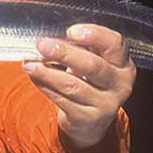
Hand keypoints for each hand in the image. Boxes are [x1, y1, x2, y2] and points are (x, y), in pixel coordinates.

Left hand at [23, 24, 135, 148]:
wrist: (91, 120)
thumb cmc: (89, 81)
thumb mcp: (92, 62)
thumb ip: (79, 48)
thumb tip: (49, 38)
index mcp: (122, 64)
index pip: (114, 44)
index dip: (94, 35)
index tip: (71, 31)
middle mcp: (120, 84)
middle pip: (92, 66)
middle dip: (64, 53)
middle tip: (42, 44)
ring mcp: (106, 104)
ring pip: (72, 85)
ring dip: (47, 72)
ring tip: (29, 63)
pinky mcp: (87, 119)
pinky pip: (62, 100)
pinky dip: (44, 86)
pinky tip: (34, 76)